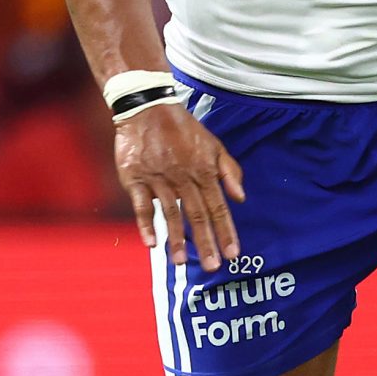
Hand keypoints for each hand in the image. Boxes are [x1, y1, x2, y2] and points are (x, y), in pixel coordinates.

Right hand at [116, 103, 245, 268]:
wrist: (148, 108)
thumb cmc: (183, 130)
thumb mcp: (214, 145)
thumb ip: (230, 171)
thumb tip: (241, 198)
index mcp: (204, 172)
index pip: (218, 207)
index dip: (226, 232)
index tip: (233, 255)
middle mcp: (183, 178)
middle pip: (197, 215)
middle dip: (205, 243)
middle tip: (212, 267)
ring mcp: (158, 179)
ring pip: (169, 213)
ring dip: (176, 239)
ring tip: (180, 262)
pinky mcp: (136, 178)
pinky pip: (141, 204)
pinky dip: (145, 224)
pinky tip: (151, 243)